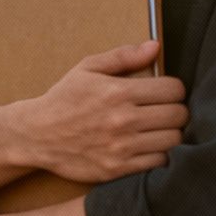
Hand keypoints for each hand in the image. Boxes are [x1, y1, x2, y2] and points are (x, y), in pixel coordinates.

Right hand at [11, 40, 187, 183]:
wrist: (37, 135)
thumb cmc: (64, 99)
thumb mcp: (87, 69)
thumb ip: (123, 56)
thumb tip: (154, 47)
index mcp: (119, 91)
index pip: (174, 89)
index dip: (175, 89)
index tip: (167, 92)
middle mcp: (123, 119)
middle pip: (178, 115)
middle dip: (177, 110)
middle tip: (166, 111)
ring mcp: (122, 146)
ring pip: (173, 140)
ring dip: (171, 134)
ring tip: (159, 129)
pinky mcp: (118, 168)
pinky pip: (158, 163)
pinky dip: (159, 155)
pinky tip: (149, 147)